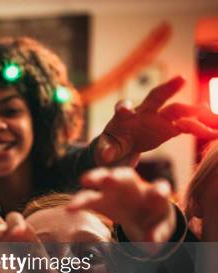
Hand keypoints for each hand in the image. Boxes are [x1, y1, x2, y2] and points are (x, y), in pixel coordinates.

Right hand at [68, 167, 174, 242]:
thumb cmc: (152, 222)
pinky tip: (70, 209)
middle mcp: (134, 187)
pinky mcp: (100, 200)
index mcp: (154, 195)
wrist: (142, 219)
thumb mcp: (157, 230)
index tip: (157, 195)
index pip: (159, 189)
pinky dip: (79, 202)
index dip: (159, 191)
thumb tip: (150, 243)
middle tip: (110, 178)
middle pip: (126, 176)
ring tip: (84, 180)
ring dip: (96, 178)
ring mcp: (115, 191)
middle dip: (118, 176)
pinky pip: (88, 198)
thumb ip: (156, 235)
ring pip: (104, 179)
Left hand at [95, 76, 217, 165]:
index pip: (122, 107)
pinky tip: (214, 132)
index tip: (124, 111)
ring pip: (178, 110)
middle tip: (180, 79)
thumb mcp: (107, 149)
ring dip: (195, 112)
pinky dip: (200, 129)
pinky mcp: (170, 128)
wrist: (124, 146)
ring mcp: (159, 118)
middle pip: (156, 97)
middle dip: (167, 88)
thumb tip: (105, 155)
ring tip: (214, 118)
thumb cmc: (112, 144)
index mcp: (124, 117)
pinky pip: (187, 126)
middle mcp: (144, 111)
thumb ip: (106, 150)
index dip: (123, 107)